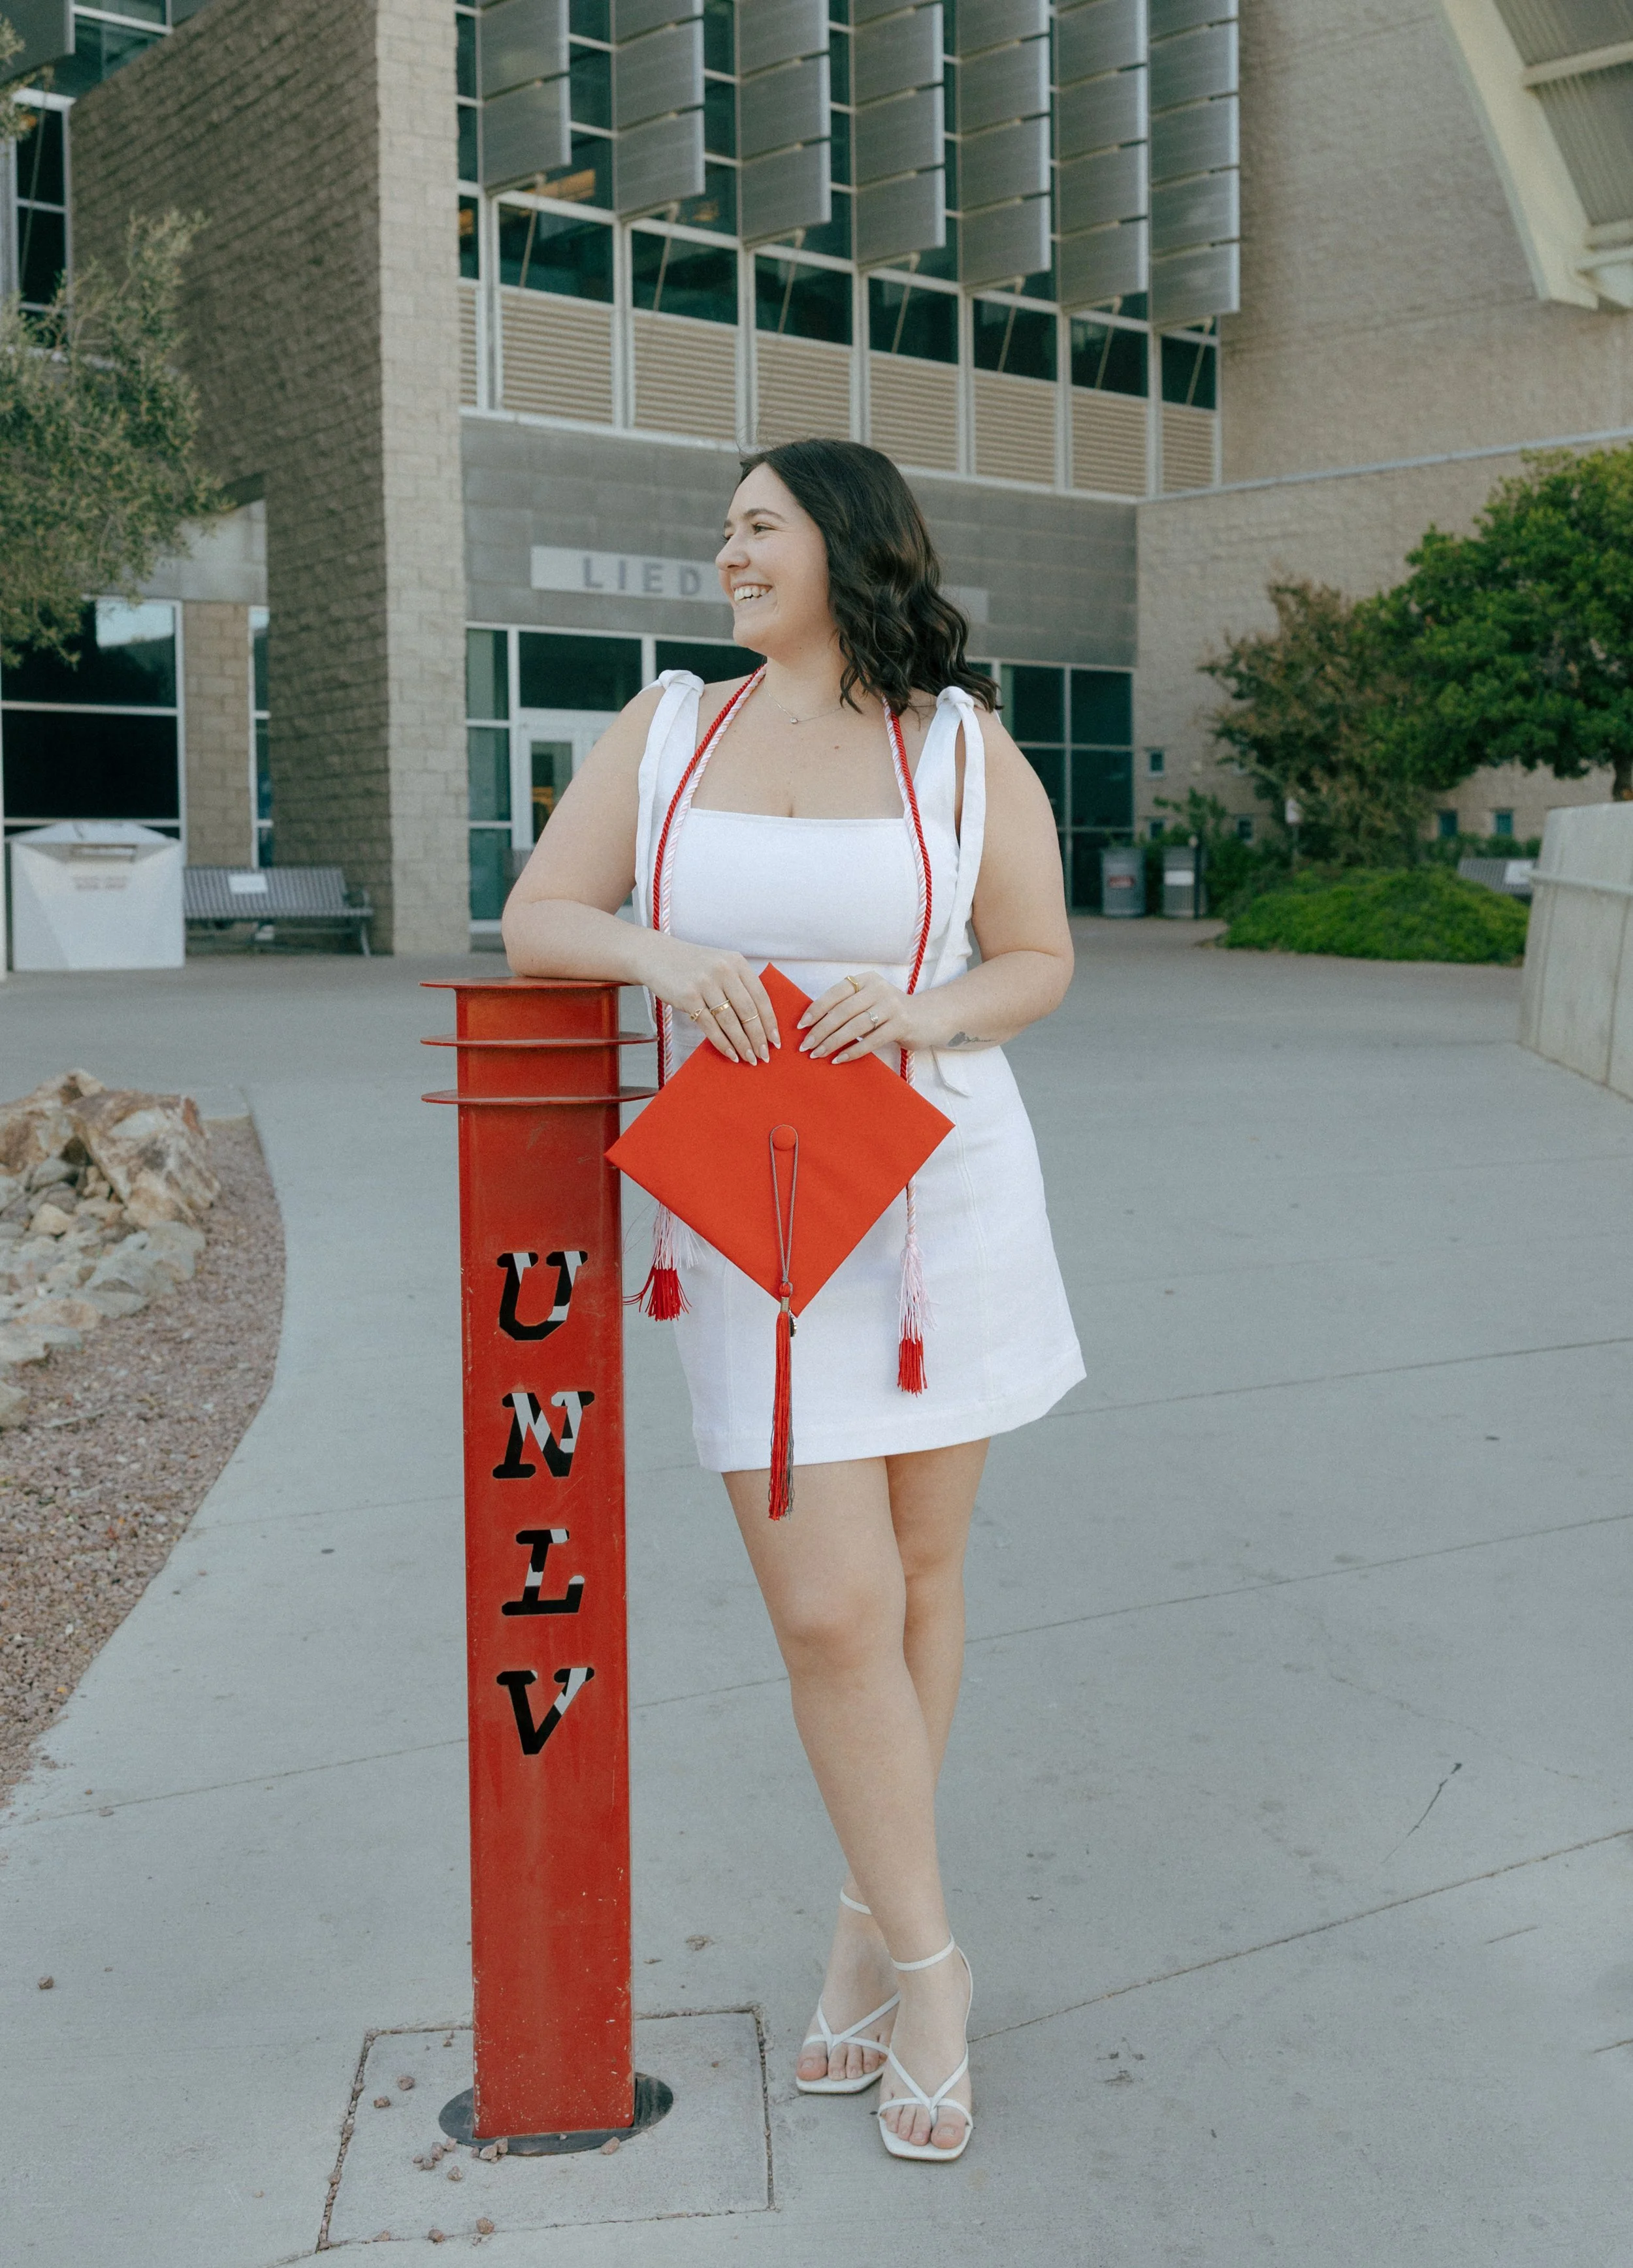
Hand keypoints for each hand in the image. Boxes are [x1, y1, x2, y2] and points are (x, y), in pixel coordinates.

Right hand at [644, 939, 779, 1063]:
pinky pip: (710, 1026)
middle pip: (748, 1011)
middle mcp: (724, 971)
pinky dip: (722, 1043)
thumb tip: (759, 1021)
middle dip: (758, 1037)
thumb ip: (739, 985)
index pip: (761, 996)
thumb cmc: (693, 966)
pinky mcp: (688, 997)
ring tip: (749, 1058)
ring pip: (730, 1021)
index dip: (770, 1021)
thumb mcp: (721, 966)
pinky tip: (730, 1054)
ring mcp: (705, 983)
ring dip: (742, 1044)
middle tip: (764, 1055)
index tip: (775, 1040)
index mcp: (737, 963)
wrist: (658, 956)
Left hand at [798, 969, 919, 1063]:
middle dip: (821, 1030)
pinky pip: (871, 1040)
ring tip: (818, 1054)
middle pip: (843, 1011)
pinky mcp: (901, 1024)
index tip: (801, 1026)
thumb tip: (813, 1023)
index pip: (835, 993)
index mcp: (866, 980)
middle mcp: (879, 989)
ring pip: (855, 1026)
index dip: (816, 1009)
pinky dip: (853, 1051)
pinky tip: (839, 1059)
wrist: (928, 1017)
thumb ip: (848, 1006)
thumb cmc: (890, 1011)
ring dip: (833, 1042)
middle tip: (806, 1046)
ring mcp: (892, 1006)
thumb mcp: (869, 1000)